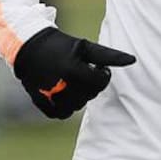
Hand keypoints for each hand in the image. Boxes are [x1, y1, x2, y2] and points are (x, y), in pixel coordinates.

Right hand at [12, 27, 135, 118]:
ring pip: (77, 106)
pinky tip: (63, 90)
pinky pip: (61, 113)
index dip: (103, 75)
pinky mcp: (41, 104)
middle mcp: (60, 86)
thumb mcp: (86, 47)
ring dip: (79, 95)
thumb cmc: (61, 46)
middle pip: (89, 96)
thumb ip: (109, 55)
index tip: (98, 68)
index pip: (100, 83)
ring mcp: (49, 97)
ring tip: (73, 80)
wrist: (28, 47)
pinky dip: (66, 105)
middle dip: (90, 85)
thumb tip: (133, 60)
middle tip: (84, 72)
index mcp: (72, 70)